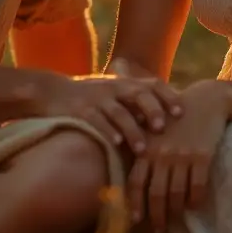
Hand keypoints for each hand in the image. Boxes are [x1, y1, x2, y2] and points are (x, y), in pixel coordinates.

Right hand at [40, 66, 182, 151]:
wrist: (51, 92)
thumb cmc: (91, 98)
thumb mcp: (115, 93)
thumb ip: (137, 102)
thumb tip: (169, 119)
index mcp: (125, 83)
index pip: (152, 84)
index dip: (168, 96)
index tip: (181, 112)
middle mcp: (113, 88)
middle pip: (138, 94)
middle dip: (152, 109)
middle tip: (162, 128)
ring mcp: (96, 98)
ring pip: (118, 112)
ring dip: (132, 130)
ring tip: (142, 149)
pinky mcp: (80, 110)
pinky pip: (95, 120)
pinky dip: (106, 131)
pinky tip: (115, 144)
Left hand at [127, 80, 228, 231]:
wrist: (205, 100)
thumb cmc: (174, 115)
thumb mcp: (152, 127)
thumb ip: (140, 147)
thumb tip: (126, 175)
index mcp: (146, 147)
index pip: (136, 181)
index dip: (135, 203)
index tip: (136, 220)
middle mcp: (162, 154)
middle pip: (156, 193)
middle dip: (157, 215)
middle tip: (158, 229)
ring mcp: (182, 155)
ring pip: (177, 193)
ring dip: (175, 211)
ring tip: (175, 221)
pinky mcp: (202, 156)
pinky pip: (198, 185)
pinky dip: (195, 200)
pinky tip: (194, 206)